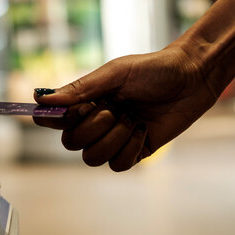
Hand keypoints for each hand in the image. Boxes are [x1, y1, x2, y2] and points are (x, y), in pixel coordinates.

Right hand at [33, 45, 218, 170]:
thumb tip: (41, 98)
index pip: (54, 118)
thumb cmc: (153, 69)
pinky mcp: (134, 152)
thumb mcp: (115, 74)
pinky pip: (118, 165)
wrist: (193, 78)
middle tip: (113, 109)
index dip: (51, 120)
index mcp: (85, 102)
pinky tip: (143, 130)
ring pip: (92, 158)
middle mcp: (94, 122)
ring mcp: (113, 139)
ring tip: (132, 119)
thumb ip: (80, 89)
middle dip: (92, 128)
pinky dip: (130, 148)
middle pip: (70, 143)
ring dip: (113, 139)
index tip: (63, 113)